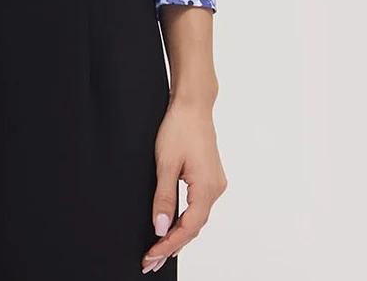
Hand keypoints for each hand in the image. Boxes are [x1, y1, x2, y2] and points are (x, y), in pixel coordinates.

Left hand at [141, 99, 227, 273]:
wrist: (193, 105)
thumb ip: (163, 197)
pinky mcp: (210, 178)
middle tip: (151, 261)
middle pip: (194, 227)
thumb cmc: (180, 128)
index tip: (151, 256)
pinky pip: (198, 206)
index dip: (168, 245)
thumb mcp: (165, 163)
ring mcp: (215, 183)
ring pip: (197, 218)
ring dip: (179, 234)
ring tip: (159, 250)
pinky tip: (173, 225)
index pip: (187, 228)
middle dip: (172, 245)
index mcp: (206, 188)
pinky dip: (185, 219)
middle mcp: (215, 189)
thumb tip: (160, 227)